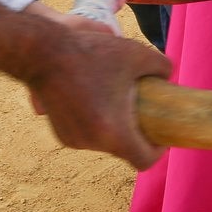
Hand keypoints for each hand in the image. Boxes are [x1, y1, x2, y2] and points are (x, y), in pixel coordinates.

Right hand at [0, 0, 172, 168]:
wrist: (42, 51)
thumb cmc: (91, 52)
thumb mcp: (135, 53)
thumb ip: (162, 67)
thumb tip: (169, 76)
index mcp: (113, 132)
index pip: (144, 160)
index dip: (158, 150)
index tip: (162, 134)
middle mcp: (93, 143)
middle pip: (124, 148)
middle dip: (135, 131)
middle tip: (141, 108)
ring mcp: (74, 140)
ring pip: (105, 140)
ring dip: (114, 125)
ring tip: (116, 97)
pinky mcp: (61, 133)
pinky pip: (87, 133)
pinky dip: (95, 121)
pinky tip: (95, 96)